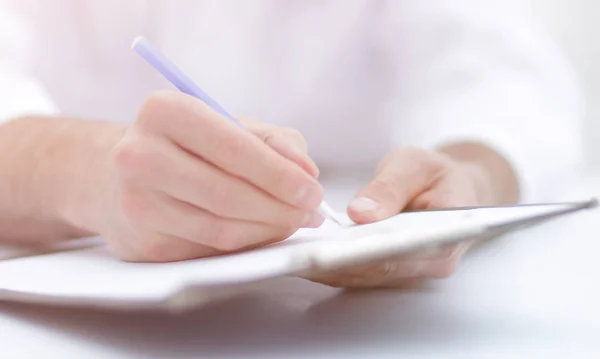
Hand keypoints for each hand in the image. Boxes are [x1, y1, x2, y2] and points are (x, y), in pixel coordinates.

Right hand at [91, 91, 324, 261]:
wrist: (114, 176)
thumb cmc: (185, 146)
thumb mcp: (227, 125)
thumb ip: (274, 141)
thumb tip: (307, 173)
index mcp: (165, 111)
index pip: (234, 147)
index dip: (280, 175)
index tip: (313, 192)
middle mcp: (140, 154)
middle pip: (227, 193)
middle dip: (281, 208)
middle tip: (311, 213)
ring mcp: (137, 202)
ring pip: (220, 228)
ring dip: (268, 229)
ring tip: (293, 222)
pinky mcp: (142, 242)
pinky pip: (209, 248)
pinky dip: (246, 243)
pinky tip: (262, 231)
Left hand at [308, 146, 515, 287]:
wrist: (450, 188)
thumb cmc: (435, 174)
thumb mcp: (415, 166)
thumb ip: (390, 189)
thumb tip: (360, 213)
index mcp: (445, 239)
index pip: (402, 254)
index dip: (366, 255)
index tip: (334, 250)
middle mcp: (429, 265)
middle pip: (378, 270)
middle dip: (338, 264)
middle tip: (300, 255)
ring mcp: (409, 272)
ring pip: (364, 276)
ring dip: (329, 268)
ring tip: (294, 255)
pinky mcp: (390, 271)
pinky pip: (359, 272)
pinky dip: (332, 265)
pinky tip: (305, 255)